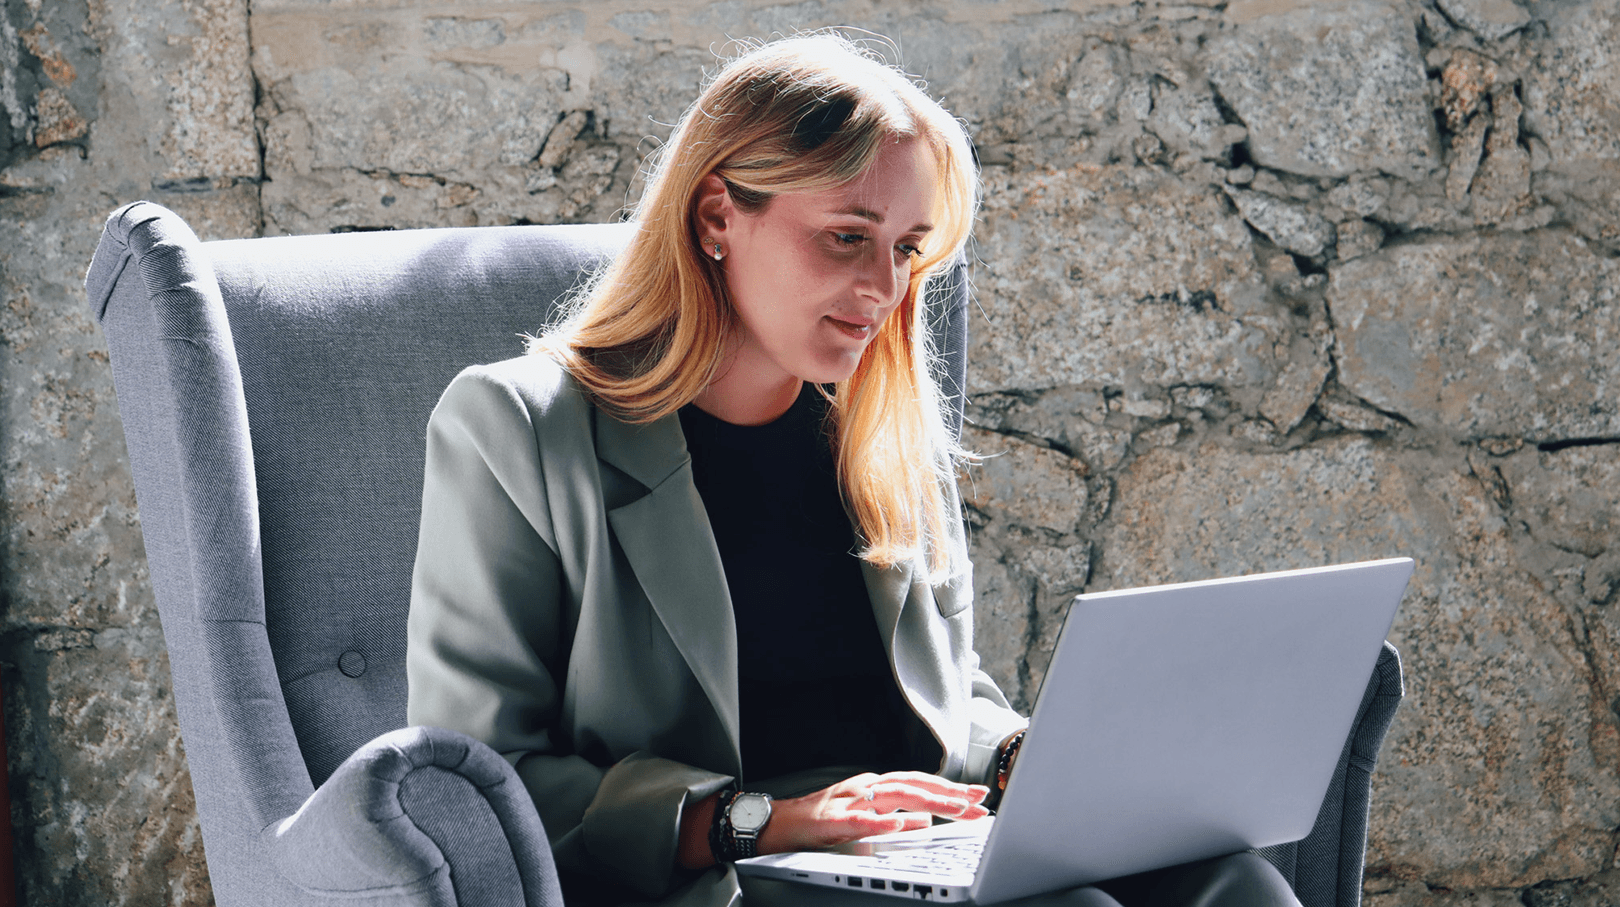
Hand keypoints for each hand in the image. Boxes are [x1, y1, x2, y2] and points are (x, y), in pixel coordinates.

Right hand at [757, 771, 989, 854]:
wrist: (778, 824)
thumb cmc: (820, 822)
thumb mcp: (866, 818)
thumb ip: (896, 819)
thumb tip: (926, 820)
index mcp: (876, 787)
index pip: (920, 784)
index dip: (950, 789)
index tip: (978, 796)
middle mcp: (867, 787)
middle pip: (914, 785)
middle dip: (949, 793)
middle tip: (978, 802)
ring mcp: (849, 801)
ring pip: (893, 796)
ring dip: (927, 801)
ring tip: (954, 809)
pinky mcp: (831, 820)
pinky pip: (858, 820)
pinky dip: (879, 822)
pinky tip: (898, 824)